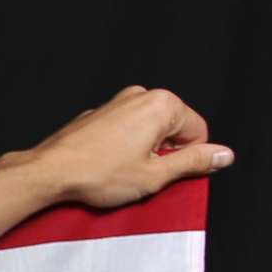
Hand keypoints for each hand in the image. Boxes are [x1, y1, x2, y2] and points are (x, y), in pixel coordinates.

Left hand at [13, 85, 232, 209]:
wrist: (48, 172)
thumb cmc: (97, 174)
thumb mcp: (155, 175)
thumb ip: (194, 163)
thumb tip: (224, 155)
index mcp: (162, 104)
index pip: (198, 132)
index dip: (187, 159)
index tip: (164, 174)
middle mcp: (140, 95)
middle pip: (173, 129)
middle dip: (163, 154)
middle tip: (140, 175)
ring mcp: (116, 102)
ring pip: (148, 131)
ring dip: (142, 152)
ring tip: (120, 171)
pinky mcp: (98, 115)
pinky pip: (125, 131)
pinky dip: (122, 148)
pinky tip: (105, 166)